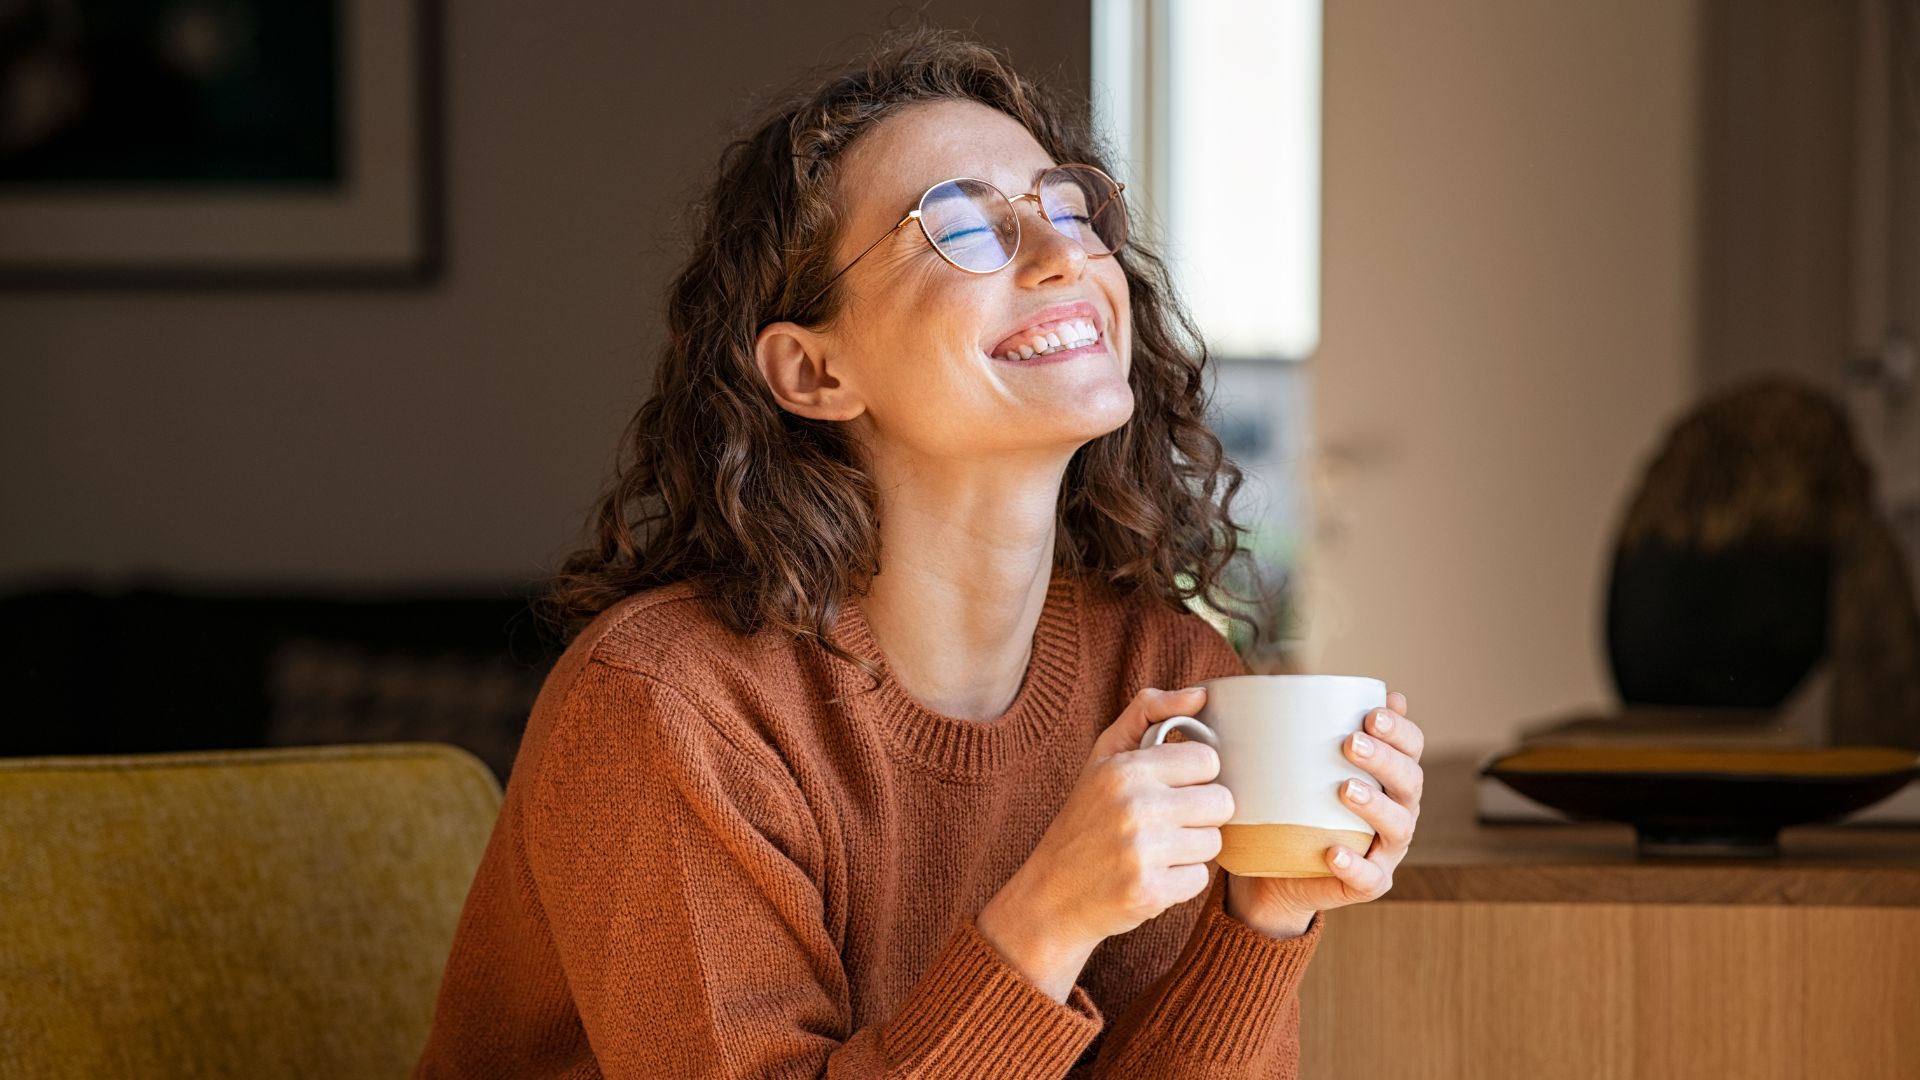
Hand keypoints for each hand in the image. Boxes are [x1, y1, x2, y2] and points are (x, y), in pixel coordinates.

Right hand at [978, 686, 1232, 993]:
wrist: (1051, 895)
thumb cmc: (1084, 819)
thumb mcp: (1103, 757)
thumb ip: (1148, 713)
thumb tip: (1200, 694)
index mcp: (1126, 769)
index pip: (1208, 760)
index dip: (1196, 776)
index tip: (1173, 787)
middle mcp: (1135, 807)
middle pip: (1221, 803)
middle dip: (1200, 814)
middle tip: (1168, 822)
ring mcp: (1143, 852)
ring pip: (1214, 842)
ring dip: (1191, 849)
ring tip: (1156, 850)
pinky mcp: (1150, 892)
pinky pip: (1200, 879)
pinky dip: (1180, 881)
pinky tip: (1151, 876)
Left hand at [1225, 691, 1423, 933]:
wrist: (1276, 870)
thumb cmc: (1294, 805)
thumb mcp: (1299, 765)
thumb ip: (1310, 729)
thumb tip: (1301, 685)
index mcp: (1390, 777)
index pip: (1411, 748)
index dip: (1400, 730)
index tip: (1371, 713)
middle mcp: (1398, 810)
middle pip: (1410, 782)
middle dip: (1385, 759)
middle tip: (1351, 743)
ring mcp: (1386, 850)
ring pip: (1398, 827)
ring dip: (1376, 806)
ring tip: (1346, 789)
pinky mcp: (1368, 883)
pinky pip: (1370, 878)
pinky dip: (1355, 865)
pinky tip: (1334, 852)